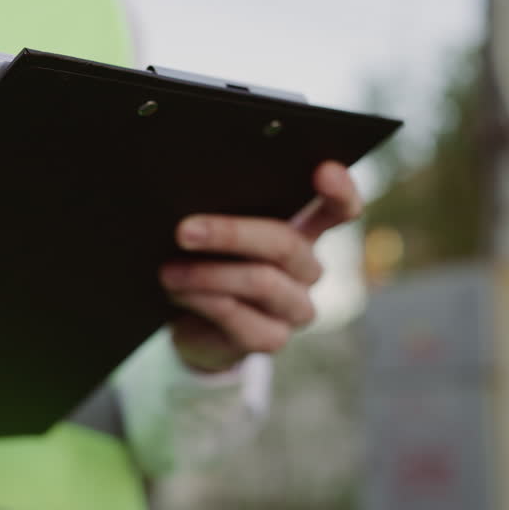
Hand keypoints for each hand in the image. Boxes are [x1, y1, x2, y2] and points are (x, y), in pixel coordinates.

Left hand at [161, 161, 362, 372]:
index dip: (340, 190)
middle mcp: (307, 269)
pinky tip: (177, 292)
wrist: (193, 324)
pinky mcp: (270, 339)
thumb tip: (193, 191)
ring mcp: (294, 308)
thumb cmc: (208, 261)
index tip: (324, 170)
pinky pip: (239, 317)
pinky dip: (203, 301)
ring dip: (208, 274)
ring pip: (261, 282)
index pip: (340, 209)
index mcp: (304, 232)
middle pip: (286, 244)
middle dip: (232, 234)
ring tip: (168, 270)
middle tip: (185, 230)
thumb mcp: (218, 233)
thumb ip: (224, 211)